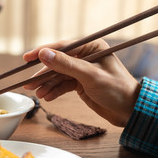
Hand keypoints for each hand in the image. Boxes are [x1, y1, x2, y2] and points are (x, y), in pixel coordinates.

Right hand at [23, 39, 140, 126]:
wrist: (129, 111)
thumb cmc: (117, 89)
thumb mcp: (90, 75)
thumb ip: (66, 64)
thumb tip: (44, 54)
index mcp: (91, 47)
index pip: (62, 47)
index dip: (43, 52)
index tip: (27, 58)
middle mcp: (85, 56)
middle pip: (57, 63)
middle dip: (43, 74)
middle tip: (28, 83)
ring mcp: (82, 71)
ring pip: (58, 75)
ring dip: (47, 85)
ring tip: (37, 93)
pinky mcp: (80, 83)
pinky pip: (62, 85)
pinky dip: (54, 91)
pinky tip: (47, 96)